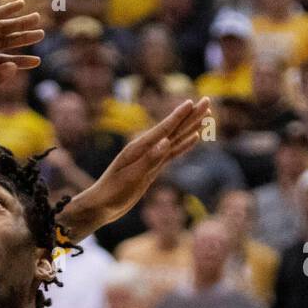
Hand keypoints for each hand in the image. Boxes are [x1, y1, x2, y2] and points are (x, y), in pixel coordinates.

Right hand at [0, 0, 42, 106]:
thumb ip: (0, 77)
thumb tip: (13, 64)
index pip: (3, 61)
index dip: (21, 61)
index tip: (37, 61)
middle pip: (5, 42)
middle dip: (23, 37)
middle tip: (41, 34)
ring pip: (2, 28)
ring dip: (19, 22)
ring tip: (37, 18)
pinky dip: (6, 9)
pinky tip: (21, 4)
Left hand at [62, 98, 212, 239]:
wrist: (100, 206)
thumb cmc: (112, 193)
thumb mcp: (130, 177)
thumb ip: (149, 160)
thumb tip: (166, 142)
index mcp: (139, 148)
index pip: (163, 129)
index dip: (178, 116)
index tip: (193, 102)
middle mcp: (146, 149)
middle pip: (173, 129)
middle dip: (191, 116)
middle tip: (208, 101)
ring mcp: (150, 158)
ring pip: (176, 138)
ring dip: (191, 126)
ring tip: (207, 115)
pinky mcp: (152, 168)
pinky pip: (172, 153)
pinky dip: (184, 144)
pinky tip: (194, 137)